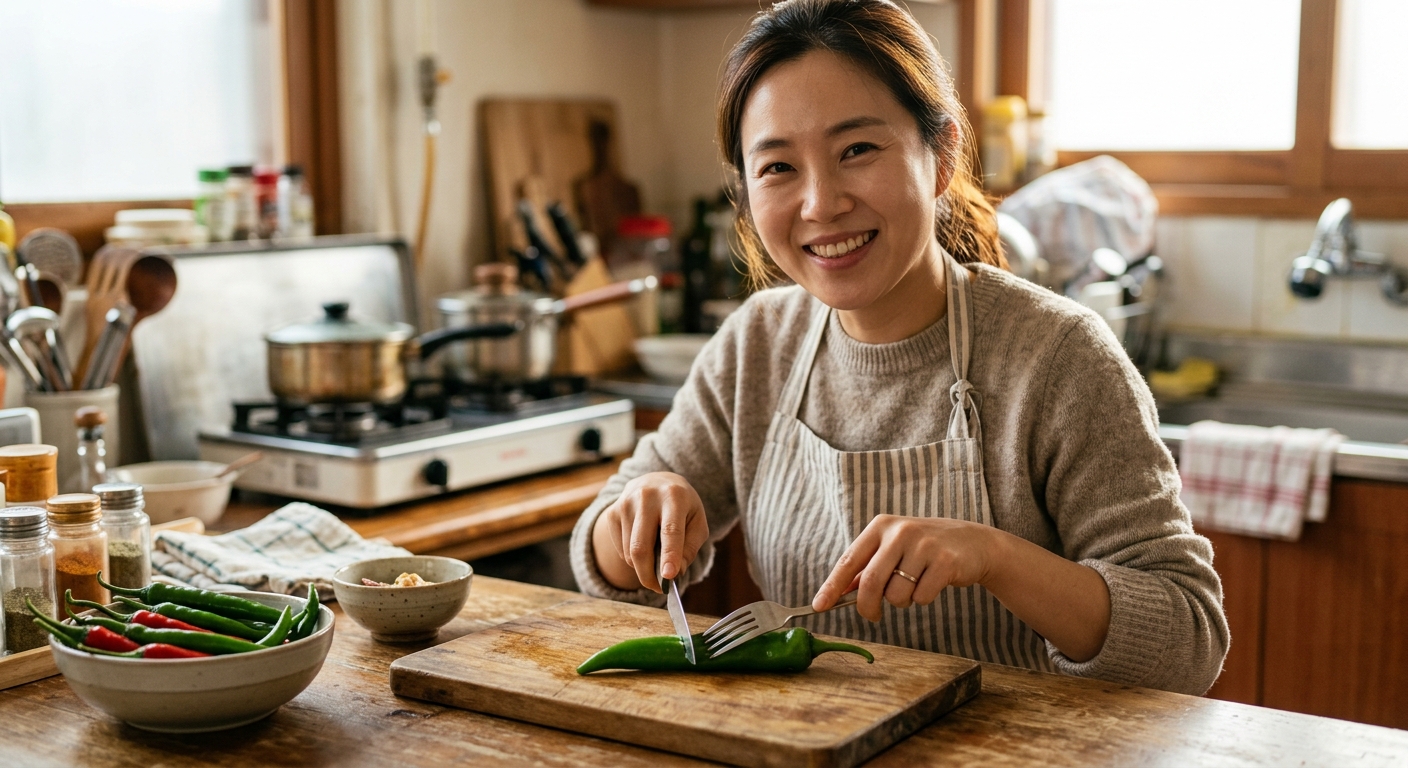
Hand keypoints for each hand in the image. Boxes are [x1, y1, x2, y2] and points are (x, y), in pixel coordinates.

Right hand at [592, 472, 709, 592]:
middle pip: (641, 546)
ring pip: (629, 552)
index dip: (669, 555)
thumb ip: (690, 547)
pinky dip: (633, 558)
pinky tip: (644, 545)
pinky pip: (620, 549)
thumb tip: (675, 573)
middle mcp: (646, 496)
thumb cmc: (682, 506)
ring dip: (643, 567)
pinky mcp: (612, 513)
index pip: (670, 530)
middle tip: (659, 589)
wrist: (657, 481)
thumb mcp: (697, 521)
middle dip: (649, 574)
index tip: (669, 577)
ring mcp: (625, 503)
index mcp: (673, 495)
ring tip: (656, 559)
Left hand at [812, 515, 997, 621]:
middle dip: (867, 607)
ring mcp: (923, 545)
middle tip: (872, 617)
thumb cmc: (925, 549)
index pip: (849, 561)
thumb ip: (867, 569)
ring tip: (914, 586)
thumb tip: (837, 593)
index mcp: (881, 527)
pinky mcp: (945, 561)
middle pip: (870, 583)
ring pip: (897, 595)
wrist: (973, 543)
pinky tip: (933, 583)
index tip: (818, 606)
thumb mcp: (893, 550)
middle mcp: (900, 532)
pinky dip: (923, 599)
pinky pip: (921, 597)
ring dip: (902, 602)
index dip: (832, 586)